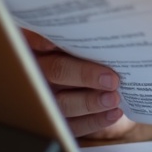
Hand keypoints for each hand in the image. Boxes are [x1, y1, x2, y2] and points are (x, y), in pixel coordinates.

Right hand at [23, 30, 151, 141]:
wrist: (107, 84)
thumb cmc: (96, 54)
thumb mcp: (87, 41)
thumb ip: (86, 36)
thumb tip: (109, 27)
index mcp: (40, 44)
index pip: (37, 38)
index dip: (46, 39)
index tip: (61, 43)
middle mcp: (39, 70)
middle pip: (55, 71)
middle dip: (84, 75)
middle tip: (110, 78)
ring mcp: (47, 97)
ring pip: (62, 102)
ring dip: (90, 101)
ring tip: (113, 98)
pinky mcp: (59, 120)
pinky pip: (72, 124)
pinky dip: (95, 120)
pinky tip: (113, 113)